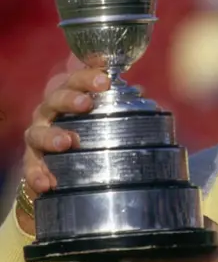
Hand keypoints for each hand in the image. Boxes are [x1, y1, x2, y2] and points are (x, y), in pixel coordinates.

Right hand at [19, 67, 110, 233]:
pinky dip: (37, 175)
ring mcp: (39, 135)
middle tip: (86, 104)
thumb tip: (142, 92)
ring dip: (51, 136)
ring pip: (38, 132)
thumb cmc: (90, 128)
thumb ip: (123, 102)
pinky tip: (47, 183)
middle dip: (69, 99)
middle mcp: (51, 112)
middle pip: (55, 99)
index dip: (89, 77)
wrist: (63, 161)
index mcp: (70, 96)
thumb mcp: (107, 113)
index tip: (105, 81)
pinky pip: (31, 168)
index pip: (77, 80)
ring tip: (65, 142)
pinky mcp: (32, 161)